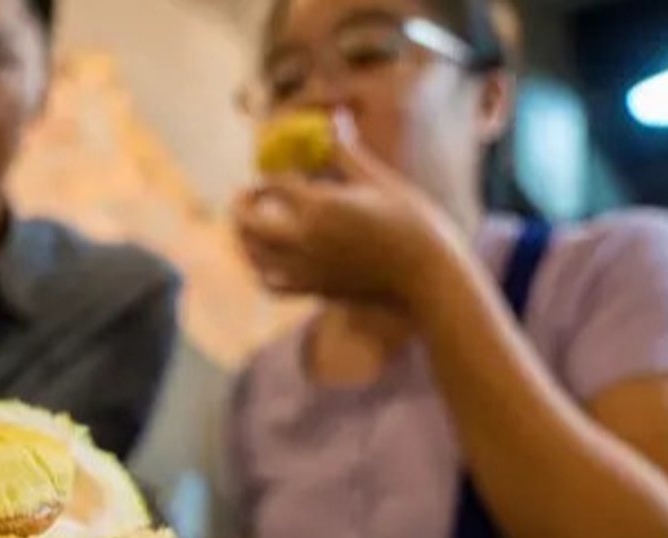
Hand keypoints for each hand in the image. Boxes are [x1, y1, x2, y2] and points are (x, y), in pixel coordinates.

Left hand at [235, 110, 467, 307]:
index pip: (275, 185)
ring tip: (246, 226)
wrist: (427, 276)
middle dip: (241, 207)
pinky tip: (264, 260)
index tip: (268, 177)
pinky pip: (270, 283)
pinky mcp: (313, 290)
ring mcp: (306, 268)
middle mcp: (306, 238)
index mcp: (321, 205)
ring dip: (243, 238)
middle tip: (240, 197)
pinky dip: (260, 270)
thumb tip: (336, 117)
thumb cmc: (411, 222)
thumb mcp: (378, 180)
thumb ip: (346, 152)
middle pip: (251, 222)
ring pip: (254, 254)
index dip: (268, 179)